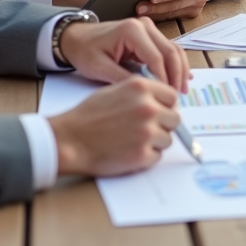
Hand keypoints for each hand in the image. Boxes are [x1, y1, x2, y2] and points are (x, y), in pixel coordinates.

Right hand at [49, 77, 180, 176]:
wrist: (70, 140)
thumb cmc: (88, 116)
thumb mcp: (114, 90)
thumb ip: (141, 93)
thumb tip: (161, 101)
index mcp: (141, 88)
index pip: (172, 97)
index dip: (165, 106)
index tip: (158, 112)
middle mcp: (148, 108)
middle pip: (175, 119)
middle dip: (163, 125)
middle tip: (145, 129)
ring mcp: (147, 132)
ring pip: (168, 139)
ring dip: (155, 142)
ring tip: (132, 141)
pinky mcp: (143, 155)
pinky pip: (157, 156)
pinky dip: (146, 157)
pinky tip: (128, 151)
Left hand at [59, 16, 190, 92]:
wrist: (76, 38)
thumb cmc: (85, 51)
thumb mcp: (100, 68)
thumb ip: (123, 79)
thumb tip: (146, 92)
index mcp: (132, 30)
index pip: (156, 57)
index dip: (163, 79)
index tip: (166, 97)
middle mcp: (144, 26)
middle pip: (170, 51)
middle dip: (177, 75)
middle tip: (178, 96)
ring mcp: (148, 29)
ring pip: (173, 49)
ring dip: (180, 70)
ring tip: (181, 90)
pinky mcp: (149, 36)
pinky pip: (167, 50)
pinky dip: (175, 64)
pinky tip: (181, 78)